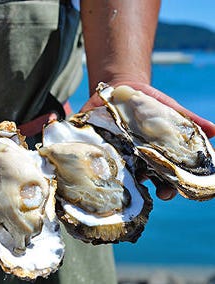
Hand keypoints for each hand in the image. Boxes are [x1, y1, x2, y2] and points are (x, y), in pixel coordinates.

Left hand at [81, 81, 214, 200]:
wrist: (120, 88)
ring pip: (120, 172)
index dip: (169, 186)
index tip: (171, 192)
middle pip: (143, 179)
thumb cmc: (148, 102)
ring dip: (123, 178)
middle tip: (154, 193)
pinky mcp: (97, 144)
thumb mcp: (169, 108)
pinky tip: (100, 167)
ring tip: (127, 181)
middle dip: (148, 188)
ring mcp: (116, 152)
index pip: (164, 176)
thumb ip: (189, 120)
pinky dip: (98, 161)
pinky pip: (97, 156)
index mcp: (154, 154)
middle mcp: (134, 158)